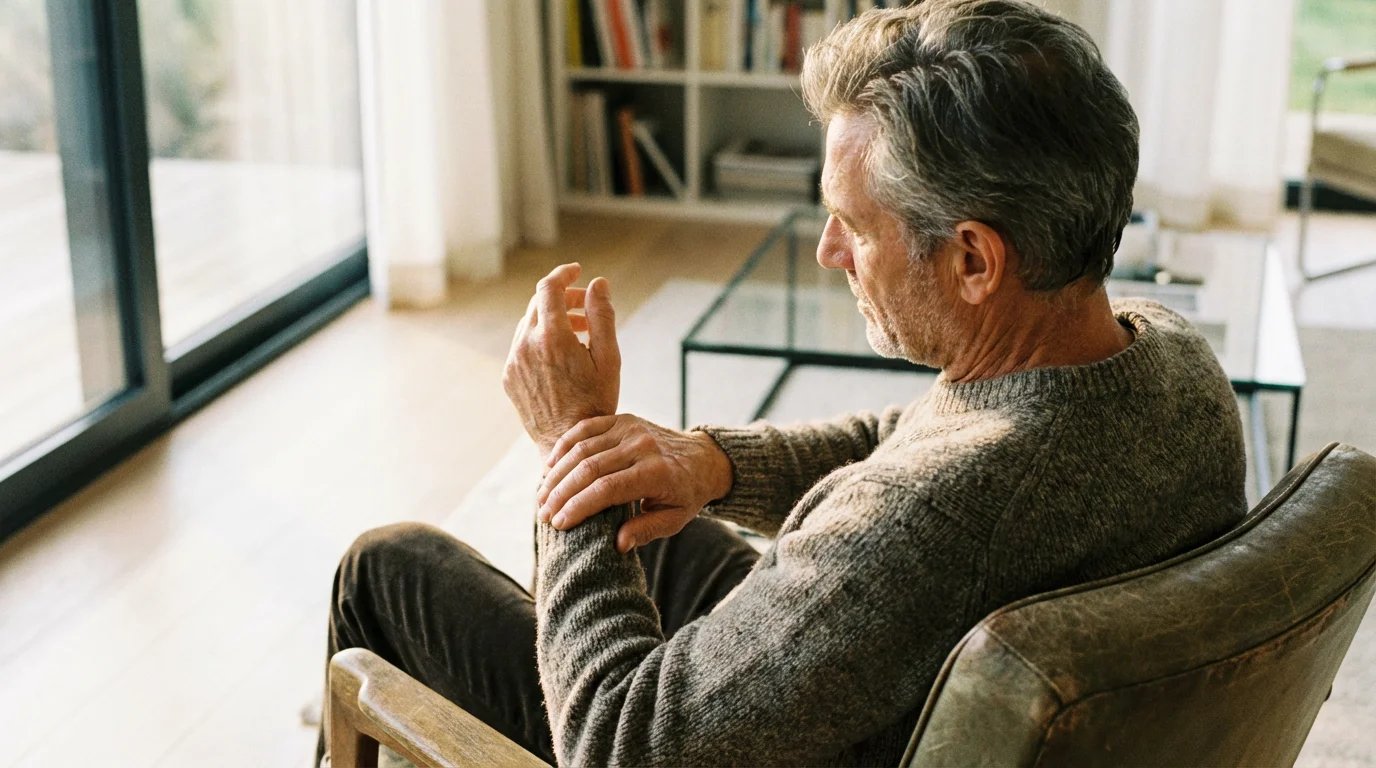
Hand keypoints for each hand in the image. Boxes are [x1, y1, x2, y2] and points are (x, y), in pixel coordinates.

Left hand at [503, 264, 619, 454]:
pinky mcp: (509, 377)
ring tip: (580, 335)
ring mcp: (513, 362)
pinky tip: (562, 356)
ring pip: (529, 324)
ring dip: (553, 320)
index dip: (564, 274)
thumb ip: (603, 316)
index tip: (578, 272)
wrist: (567, 443)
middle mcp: (526, 346)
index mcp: (552, 337)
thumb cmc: (596, 402)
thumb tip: (598, 283)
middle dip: (564, 298)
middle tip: (586, 308)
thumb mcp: (609, 358)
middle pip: (539, 303)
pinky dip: (540, 340)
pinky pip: (522, 346)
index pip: (549, 287)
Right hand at [537, 414, 733, 551]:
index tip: (559, 524)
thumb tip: (618, 544)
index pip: (607, 489)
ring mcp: (630, 428)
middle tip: (544, 514)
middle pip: (589, 468)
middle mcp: (642, 446)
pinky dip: (564, 446)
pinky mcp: (622, 419)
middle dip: (560, 493)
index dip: (578, 507)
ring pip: (582, 448)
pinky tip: (550, 467)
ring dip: (557, 473)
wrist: (702, 458)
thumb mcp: (675, 519)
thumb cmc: (685, 494)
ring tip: (542, 496)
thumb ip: (646, 530)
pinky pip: (586, 428)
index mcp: (656, 472)